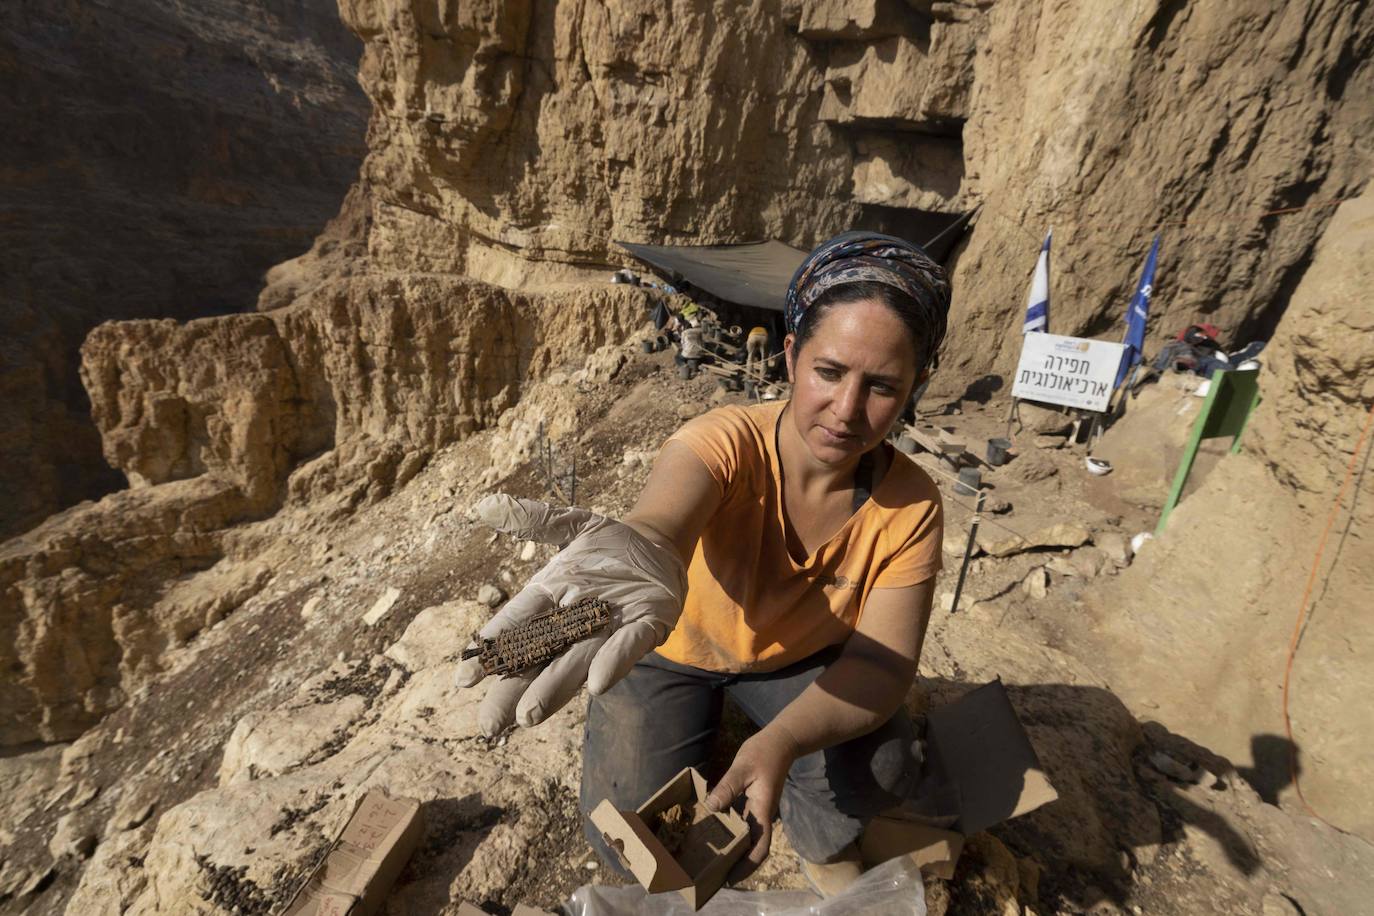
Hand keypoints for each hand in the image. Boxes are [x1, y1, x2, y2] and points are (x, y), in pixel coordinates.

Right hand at [454, 495, 686, 735]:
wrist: (658, 549)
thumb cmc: (609, 545)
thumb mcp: (574, 525)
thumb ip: (536, 520)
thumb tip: (485, 505)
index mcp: (550, 597)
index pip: (515, 626)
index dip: (492, 650)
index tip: (464, 678)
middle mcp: (573, 622)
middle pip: (537, 660)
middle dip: (514, 690)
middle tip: (490, 724)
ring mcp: (608, 630)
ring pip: (574, 664)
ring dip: (554, 689)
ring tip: (528, 715)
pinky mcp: (644, 630)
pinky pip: (626, 649)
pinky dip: (612, 664)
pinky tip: (595, 686)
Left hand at [705, 727, 801, 879]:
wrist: (781, 741)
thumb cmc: (763, 753)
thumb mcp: (742, 767)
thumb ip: (727, 787)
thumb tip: (710, 807)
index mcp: (763, 811)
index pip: (760, 847)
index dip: (748, 866)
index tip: (731, 878)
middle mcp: (762, 815)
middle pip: (753, 848)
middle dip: (737, 864)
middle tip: (715, 875)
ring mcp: (759, 810)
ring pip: (749, 838)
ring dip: (735, 851)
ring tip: (714, 859)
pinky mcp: (753, 804)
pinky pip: (744, 825)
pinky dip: (733, 833)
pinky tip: (717, 832)